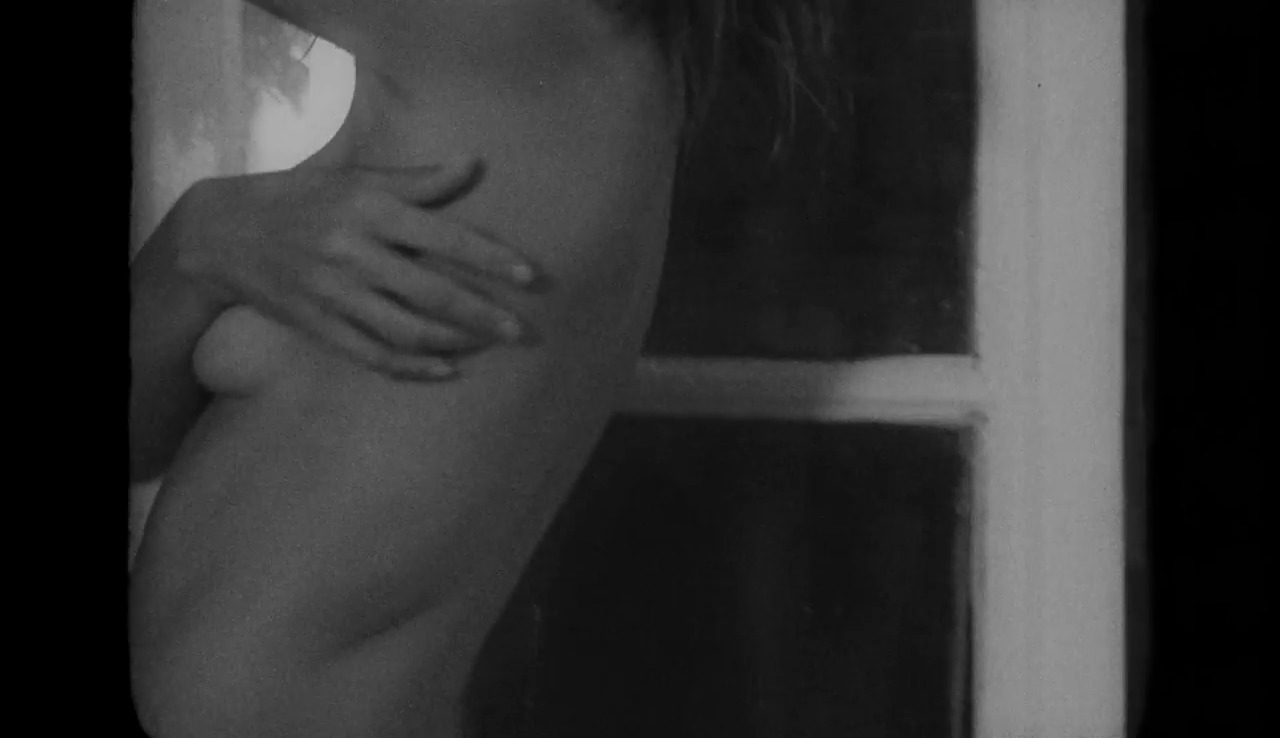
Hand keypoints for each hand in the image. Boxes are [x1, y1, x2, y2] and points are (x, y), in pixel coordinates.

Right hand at [177, 155, 535, 378]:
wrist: (218, 235)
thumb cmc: (298, 197)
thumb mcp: (352, 176)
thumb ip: (415, 180)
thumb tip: (472, 162)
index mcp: (366, 208)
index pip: (442, 236)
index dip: (489, 258)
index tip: (528, 276)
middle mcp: (352, 252)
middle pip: (431, 293)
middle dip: (482, 314)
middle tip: (519, 329)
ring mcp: (333, 294)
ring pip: (406, 330)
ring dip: (453, 342)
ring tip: (487, 344)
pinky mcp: (317, 326)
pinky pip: (372, 355)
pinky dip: (412, 368)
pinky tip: (445, 370)